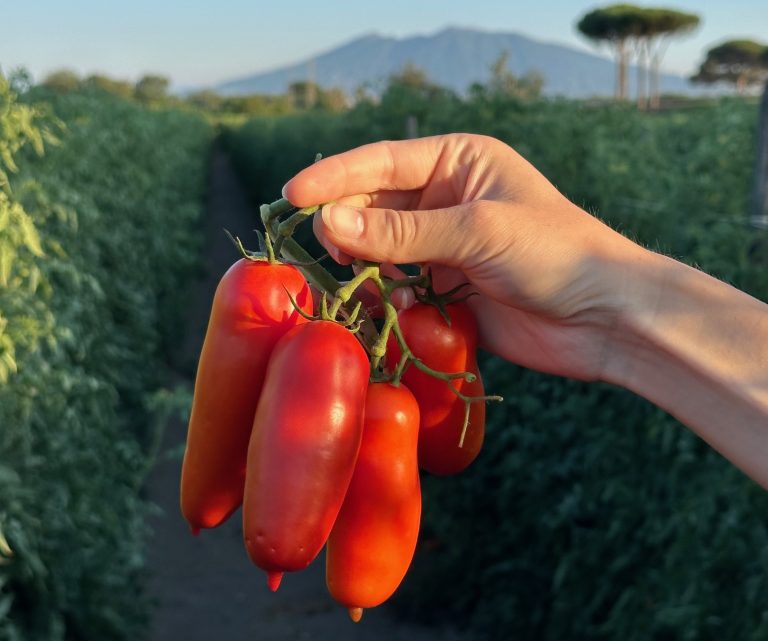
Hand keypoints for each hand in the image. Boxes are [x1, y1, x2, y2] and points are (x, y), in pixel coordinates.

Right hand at [283, 133, 648, 381]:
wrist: (605, 318)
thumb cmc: (555, 253)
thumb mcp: (477, 231)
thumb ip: (401, 231)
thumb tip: (328, 223)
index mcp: (457, 162)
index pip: (380, 163)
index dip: (333, 178)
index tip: (291, 196)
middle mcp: (444, 200)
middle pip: (372, 207)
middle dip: (347, 228)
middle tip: (330, 253)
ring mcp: (443, 248)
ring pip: (380, 252)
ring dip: (364, 268)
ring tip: (356, 284)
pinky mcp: (445, 292)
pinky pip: (398, 291)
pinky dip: (386, 302)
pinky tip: (387, 312)